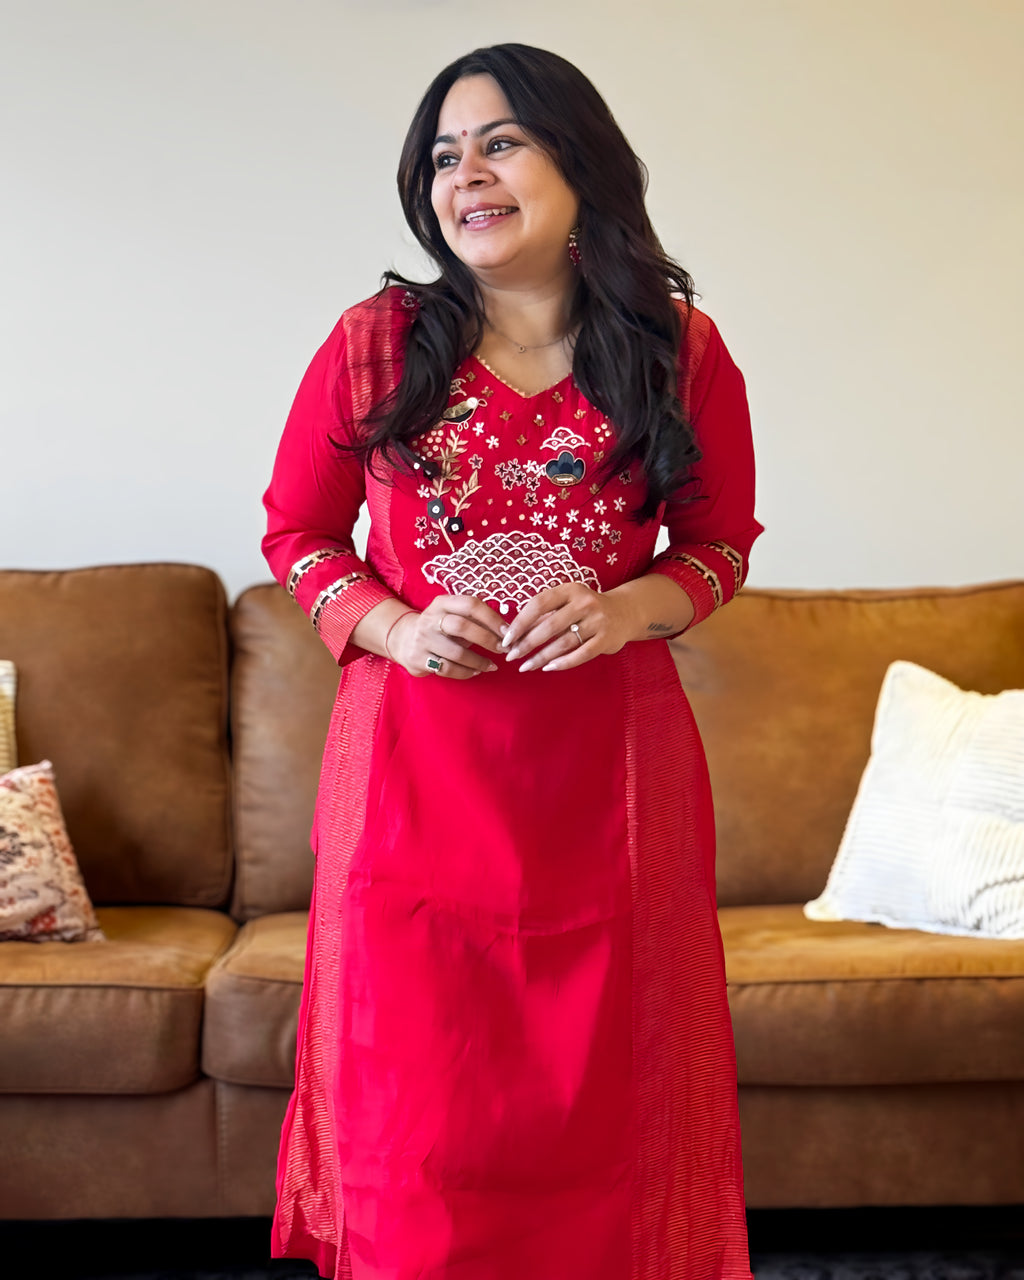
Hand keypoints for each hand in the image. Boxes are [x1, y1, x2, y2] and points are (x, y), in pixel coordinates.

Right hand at [388, 595, 506, 679]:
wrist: (404, 639)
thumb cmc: (440, 627)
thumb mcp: (452, 615)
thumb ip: (475, 619)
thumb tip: (507, 631)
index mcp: (442, 603)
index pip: (470, 604)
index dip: (492, 618)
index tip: (507, 632)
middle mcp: (430, 618)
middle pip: (462, 627)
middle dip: (487, 639)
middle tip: (503, 649)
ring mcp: (422, 639)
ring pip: (456, 653)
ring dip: (479, 661)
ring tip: (491, 666)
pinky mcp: (418, 659)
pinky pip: (447, 669)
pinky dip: (466, 672)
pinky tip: (475, 671)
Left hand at [500, 584, 636, 672]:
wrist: (625, 612)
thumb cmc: (586, 609)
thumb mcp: (567, 602)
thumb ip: (544, 614)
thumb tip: (513, 633)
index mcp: (570, 590)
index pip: (538, 604)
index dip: (520, 622)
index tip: (506, 638)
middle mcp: (584, 603)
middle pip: (549, 626)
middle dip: (527, 643)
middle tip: (512, 656)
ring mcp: (597, 621)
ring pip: (563, 643)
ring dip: (541, 657)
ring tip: (526, 666)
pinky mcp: (606, 639)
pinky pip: (580, 654)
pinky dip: (563, 663)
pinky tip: (548, 668)